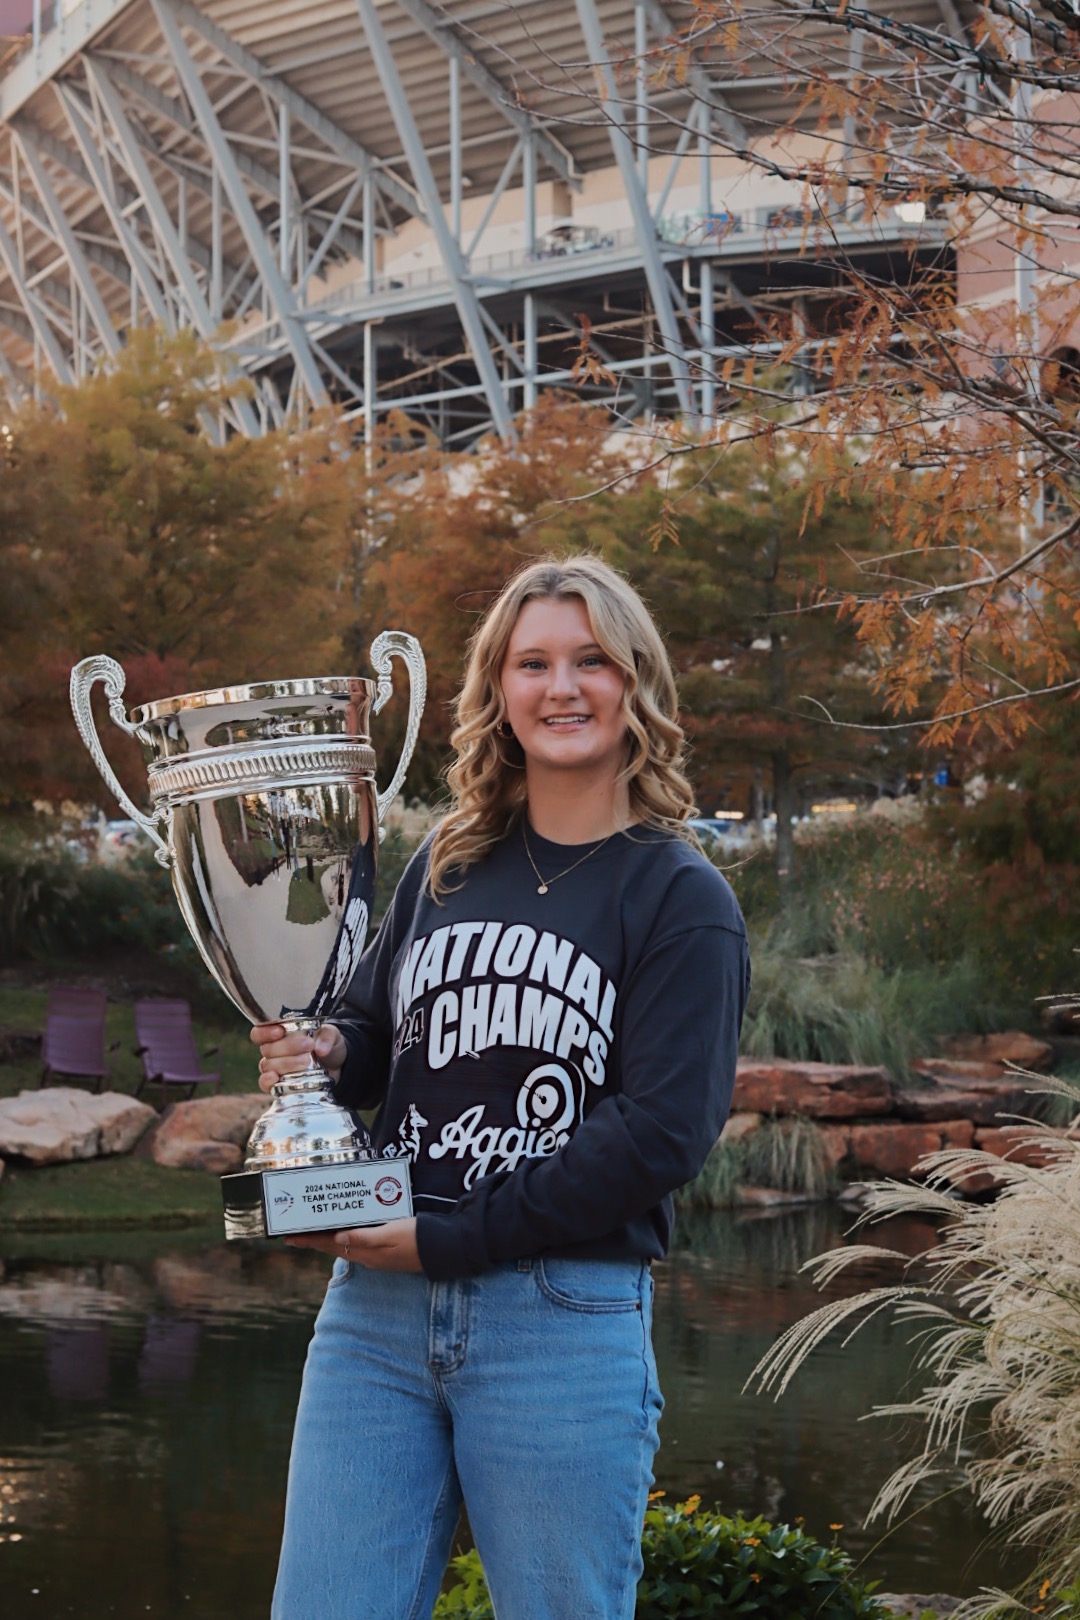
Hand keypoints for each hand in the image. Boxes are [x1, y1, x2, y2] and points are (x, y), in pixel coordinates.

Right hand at [250, 1022, 347, 1092]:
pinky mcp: (280, 1085)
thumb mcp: (331, 1035)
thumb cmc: (327, 1045)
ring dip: (286, 1063)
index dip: (265, 1032)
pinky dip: (267, 1081)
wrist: (338, 1065)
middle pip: (267, 1049)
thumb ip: (327, 1037)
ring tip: (306, 1061)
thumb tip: (321, 1050)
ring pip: (268, 1066)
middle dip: (287, 1047)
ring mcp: (276, 1069)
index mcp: (280, 1034)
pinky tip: (275, 1078)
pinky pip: (265, 1084)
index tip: (280, 1031)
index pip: (260, 1032)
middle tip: (308, 1045)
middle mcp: (274, 1052)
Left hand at [286, 1218, 421, 1272]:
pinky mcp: (386, 1250)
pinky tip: (346, 1230)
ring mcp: (377, 1255)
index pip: (329, 1245)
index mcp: (365, 1253)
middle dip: (313, 1239)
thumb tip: (337, 1239)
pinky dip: (346, 1236)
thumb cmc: (417, 1238)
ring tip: (314, 1230)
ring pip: (345, 1246)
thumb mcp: (390, 1234)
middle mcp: (368, 1256)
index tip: (288, 1237)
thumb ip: (364, 1237)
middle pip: (333, 1247)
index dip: (309, 1240)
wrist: (444, 1249)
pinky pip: (358, 1243)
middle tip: (295, 1232)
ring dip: (328, 1238)